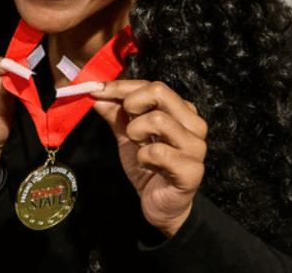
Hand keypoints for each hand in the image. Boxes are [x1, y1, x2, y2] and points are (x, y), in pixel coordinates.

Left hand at [90, 80, 207, 236]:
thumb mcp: (128, 136)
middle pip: (159, 92)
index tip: (96, 89)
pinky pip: (157, 151)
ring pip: (158, 119)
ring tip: (139, 147)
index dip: (120, 87)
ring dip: (136, 133)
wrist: (160, 205)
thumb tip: (96, 94)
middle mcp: (193, 124)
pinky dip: (143, 158)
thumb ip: (115, 114)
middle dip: (131, 104)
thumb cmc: (149, 167)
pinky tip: (149, 166)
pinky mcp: (192, 170)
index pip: (151, 86)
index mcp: (181, 111)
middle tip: (127, 124)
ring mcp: (196, 147)